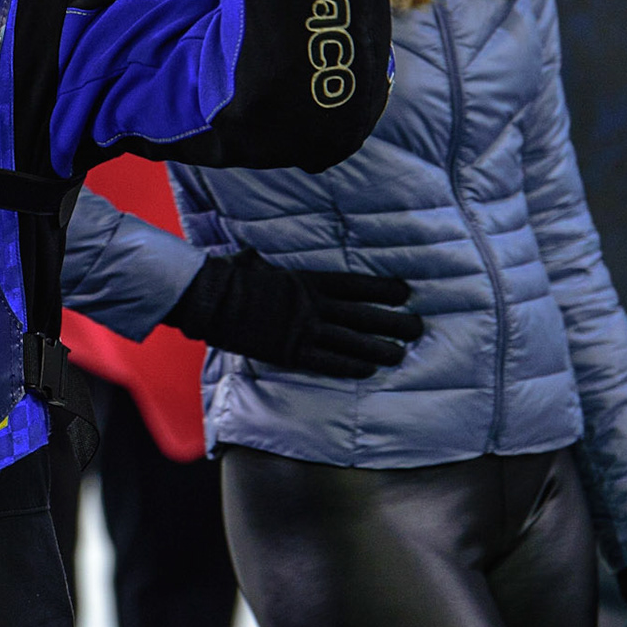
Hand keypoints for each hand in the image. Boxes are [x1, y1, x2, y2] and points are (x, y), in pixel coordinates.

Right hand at [163, 249, 422, 377]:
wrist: (209, 298)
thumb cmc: (229, 277)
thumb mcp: (254, 263)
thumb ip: (265, 263)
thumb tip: (253, 256)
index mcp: (306, 281)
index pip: (355, 285)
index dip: (383, 289)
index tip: (405, 292)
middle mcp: (312, 305)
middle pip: (363, 315)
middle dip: (393, 321)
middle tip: (417, 327)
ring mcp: (302, 329)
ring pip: (352, 341)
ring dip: (380, 349)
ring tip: (401, 354)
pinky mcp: (290, 352)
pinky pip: (328, 362)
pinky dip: (350, 366)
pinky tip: (368, 371)